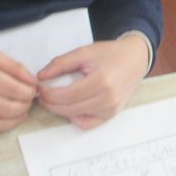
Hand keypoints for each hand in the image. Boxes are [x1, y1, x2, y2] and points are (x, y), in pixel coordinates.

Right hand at [0, 37, 37, 132]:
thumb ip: (14, 67)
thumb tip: (32, 81)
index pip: (18, 90)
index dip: (31, 91)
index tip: (34, 88)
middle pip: (12, 107)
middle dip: (27, 103)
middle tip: (29, 98)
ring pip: (2, 121)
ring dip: (18, 116)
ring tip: (22, 107)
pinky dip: (4, 124)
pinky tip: (9, 117)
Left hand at [36, 36, 150, 128]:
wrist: (135, 59)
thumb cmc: (110, 54)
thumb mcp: (84, 52)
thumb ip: (61, 63)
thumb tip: (40, 77)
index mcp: (101, 81)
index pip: (66, 95)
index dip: (48, 94)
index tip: (40, 87)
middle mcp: (107, 99)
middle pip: (69, 108)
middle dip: (50, 103)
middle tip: (42, 94)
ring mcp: (111, 109)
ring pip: (76, 117)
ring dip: (60, 110)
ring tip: (53, 99)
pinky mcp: (112, 114)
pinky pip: (88, 123)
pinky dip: (75, 118)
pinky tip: (69, 107)